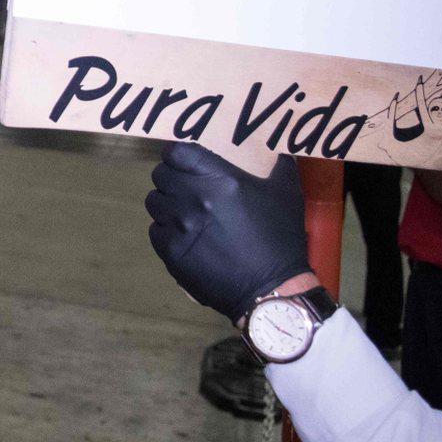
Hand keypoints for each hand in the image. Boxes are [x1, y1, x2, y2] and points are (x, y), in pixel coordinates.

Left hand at [146, 143, 309, 324]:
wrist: (272, 290)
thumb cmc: (280, 238)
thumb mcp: (286, 194)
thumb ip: (279, 166)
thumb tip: (279, 152)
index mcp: (217, 178)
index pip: (175, 152)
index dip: (177, 156)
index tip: (185, 162)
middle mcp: (191, 198)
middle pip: (160, 176)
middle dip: (171, 179)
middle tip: (187, 189)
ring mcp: (178, 226)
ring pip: (154, 202)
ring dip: (166, 204)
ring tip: (184, 214)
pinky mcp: (170, 252)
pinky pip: (155, 231)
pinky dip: (165, 231)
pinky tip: (183, 237)